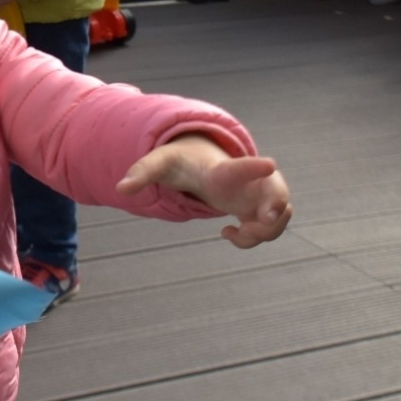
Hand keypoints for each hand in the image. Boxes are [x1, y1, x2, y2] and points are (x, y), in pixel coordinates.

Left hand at [117, 134, 292, 249]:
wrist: (200, 161)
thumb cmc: (181, 161)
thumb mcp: (160, 163)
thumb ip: (142, 172)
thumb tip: (121, 188)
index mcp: (223, 170)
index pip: (240, 167)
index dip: (254, 167)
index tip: (270, 163)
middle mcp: (249, 181)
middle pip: (277, 192)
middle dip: (276, 210)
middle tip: (262, 222)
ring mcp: (259, 195)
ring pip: (279, 217)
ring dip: (262, 233)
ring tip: (230, 233)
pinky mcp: (260, 209)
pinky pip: (271, 230)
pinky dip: (255, 239)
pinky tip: (228, 234)